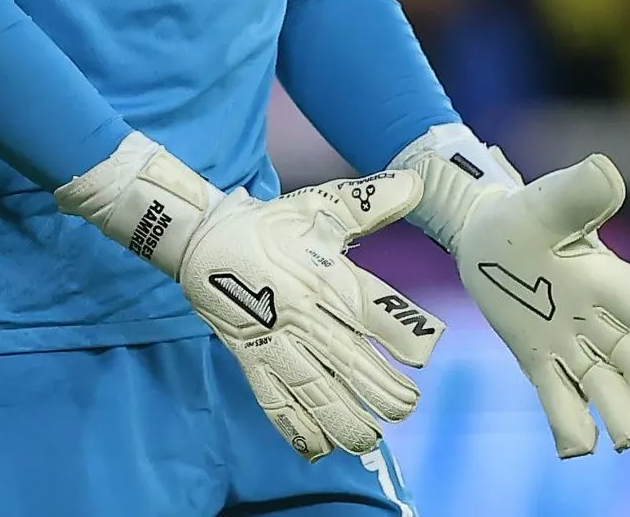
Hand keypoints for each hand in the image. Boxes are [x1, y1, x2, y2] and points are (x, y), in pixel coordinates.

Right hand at [57, 134, 444, 458]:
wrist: (202, 234)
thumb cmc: (269, 224)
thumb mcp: (320, 207)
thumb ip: (371, 201)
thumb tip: (418, 183)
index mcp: (326, 276)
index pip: (372, 307)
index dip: (401, 331)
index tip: (427, 352)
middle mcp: (303, 312)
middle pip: (347, 357)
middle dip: (378, 387)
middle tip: (406, 407)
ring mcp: (273, 338)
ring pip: (312, 386)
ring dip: (342, 416)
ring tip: (370, 440)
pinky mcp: (248, 355)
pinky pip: (272, 396)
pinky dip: (293, 424)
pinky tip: (316, 447)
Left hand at [403, 134, 629, 456]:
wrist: (483, 232)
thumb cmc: (523, 214)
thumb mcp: (547, 202)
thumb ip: (579, 193)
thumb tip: (606, 173)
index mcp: (611, 283)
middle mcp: (600, 321)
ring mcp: (572, 346)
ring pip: (614, 395)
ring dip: (626, 418)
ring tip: (622, 436)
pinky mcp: (540, 363)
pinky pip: (564, 407)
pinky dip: (575, 432)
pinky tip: (578, 447)